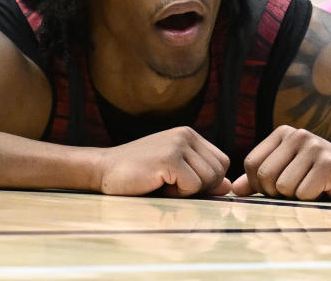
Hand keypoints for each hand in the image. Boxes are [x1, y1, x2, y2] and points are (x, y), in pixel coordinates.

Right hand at [97, 127, 231, 196]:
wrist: (103, 171)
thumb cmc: (138, 176)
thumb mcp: (175, 175)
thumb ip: (201, 178)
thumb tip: (228, 187)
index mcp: (189, 135)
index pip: (221, 162)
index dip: (208, 181)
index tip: (182, 183)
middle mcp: (186, 135)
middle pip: (218, 171)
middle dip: (200, 188)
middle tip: (170, 185)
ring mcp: (178, 144)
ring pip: (208, 179)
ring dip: (188, 192)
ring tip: (163, 184)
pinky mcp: (169, 158)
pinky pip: (193, 186)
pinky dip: (178, 194)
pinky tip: (158, 185)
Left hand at [231, 126, 330, 200]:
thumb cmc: (317, 177)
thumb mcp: (286, 173)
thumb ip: (259, 179)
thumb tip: (234, 189)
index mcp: (283, 133)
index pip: (251, 163)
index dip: (258, 184)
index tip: (275, 189)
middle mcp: (298, 134)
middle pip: (264, 175)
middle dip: (275, 193)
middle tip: (295, 191)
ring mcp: (314, 147)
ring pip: (283, 186)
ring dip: (295, 197)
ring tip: (312, 188)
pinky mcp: (329, 164)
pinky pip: (303, 193)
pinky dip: (311, 200)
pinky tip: (324, 190)